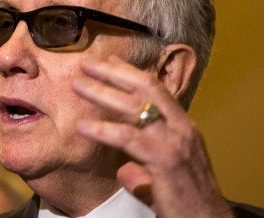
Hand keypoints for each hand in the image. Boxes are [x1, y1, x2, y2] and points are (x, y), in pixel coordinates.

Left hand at [72, 55, 232, 217]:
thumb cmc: (186, 201)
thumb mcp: (165, 175)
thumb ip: (145, 166)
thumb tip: (124, 170)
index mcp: (183, 127)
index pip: (156, 90)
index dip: (131, 74)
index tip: (108, 62)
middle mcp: (182, 129)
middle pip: (145, 90)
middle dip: (114, 74)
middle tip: (87, 65)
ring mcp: (175, 143)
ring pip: (136, 107)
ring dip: (103, 93)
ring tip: (78, 86)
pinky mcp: (166, 161)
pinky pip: (129, 138)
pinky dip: (104, 130)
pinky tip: (83, 127)